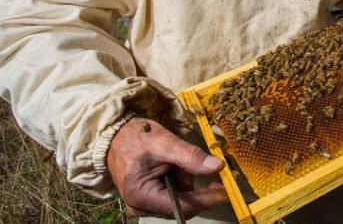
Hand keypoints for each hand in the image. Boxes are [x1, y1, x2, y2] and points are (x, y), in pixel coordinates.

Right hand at [107, 117, 228, 217]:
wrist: (115, 136)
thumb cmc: (135, 137)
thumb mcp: (164, 142)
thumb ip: (190, 156)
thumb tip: (217, 167)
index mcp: (141, 196)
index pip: (183, 206)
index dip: (207, 199)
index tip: (227, 190)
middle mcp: (141, 206)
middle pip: (183, 203)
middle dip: (194, 183)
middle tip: (207, 165)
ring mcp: (145, 204)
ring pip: (181, 197)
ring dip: (184, 178)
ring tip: (172, 159)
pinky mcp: (150, 198)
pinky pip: (174, 192)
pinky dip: (179, 177)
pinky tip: (170, 165)